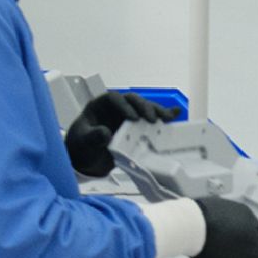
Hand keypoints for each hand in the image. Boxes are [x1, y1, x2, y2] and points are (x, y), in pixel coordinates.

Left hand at [65, 90, 180, 177]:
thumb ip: (93, 137)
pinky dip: (163, 117)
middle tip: (152, 119)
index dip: (124, 105)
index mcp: (99, 106)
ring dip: (157, 111)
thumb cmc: (82, 146)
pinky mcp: (137, 129)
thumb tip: (105, 132)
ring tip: (168, 118)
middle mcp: (115, 109)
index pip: (113, 98)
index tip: (132, 118)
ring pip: (144, 109)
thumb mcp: (83, 142)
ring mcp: (127, 118)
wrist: (87, 159)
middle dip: (144, 107)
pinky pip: (151, 120)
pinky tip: (175, 115)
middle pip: (132, 101)